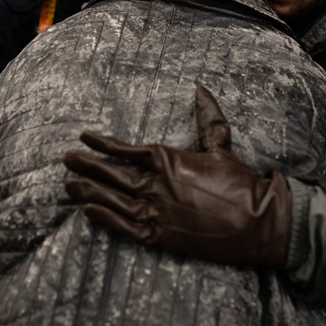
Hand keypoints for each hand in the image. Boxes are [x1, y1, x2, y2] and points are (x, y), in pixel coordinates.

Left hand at [63, 86, 290, 267]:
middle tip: (66, 160)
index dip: (105, 144)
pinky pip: (126, 228)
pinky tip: (88, 213)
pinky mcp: (162, 238)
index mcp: (171, 160)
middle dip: (88, 166)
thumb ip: (207, 118)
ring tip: (68, 185)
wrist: (258, 222)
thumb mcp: (222, 146)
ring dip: (89, 192)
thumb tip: (200, 88)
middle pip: (114, 174)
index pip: (128, 150)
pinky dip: (106, 220)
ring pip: (114, 200)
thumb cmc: (242, 183)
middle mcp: (158, 185)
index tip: (85, 136)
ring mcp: (158, 212)